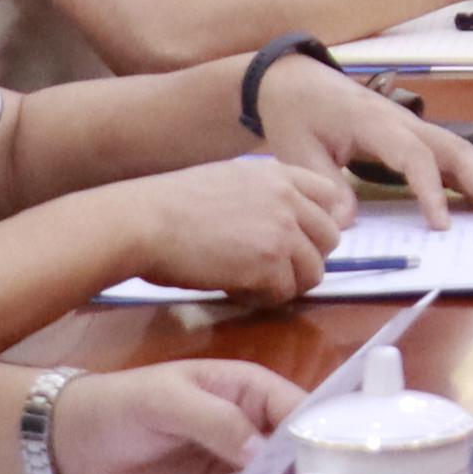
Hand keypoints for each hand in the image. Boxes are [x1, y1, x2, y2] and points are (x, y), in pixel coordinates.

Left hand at [48, 356, 300, 473]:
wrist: (69, 446)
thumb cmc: (120, 406)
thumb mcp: (166, 401)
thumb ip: (216, 420)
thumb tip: (264, 453)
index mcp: (249, 391)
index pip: (299, 409)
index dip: (317, 434)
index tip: (331, 466)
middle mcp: (253, 429)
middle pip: (296, 453)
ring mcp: (236, 469)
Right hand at [113, 153, 351, 306]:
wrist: (143, 222)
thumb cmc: (168, 205)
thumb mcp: (226, 180)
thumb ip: (261, 195)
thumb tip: (276, 221)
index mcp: (277, 174)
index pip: (329, 197)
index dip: (317, 223)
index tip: (298, 241)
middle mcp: (288, 198)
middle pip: (329, 238)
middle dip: (306, 258)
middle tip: (274, 270)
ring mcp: (282, 231)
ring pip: (313, 270)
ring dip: (287, 283)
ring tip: (255, 285)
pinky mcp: (269, 263)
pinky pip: (285, 292)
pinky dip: (265, 299)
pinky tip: (239, 292)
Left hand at [256, 57, 472, 227]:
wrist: (295, 82)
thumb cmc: (298, 115)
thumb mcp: (299, 152)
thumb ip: (326, 186)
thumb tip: (348, 223)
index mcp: (376, 124)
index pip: (415, 157)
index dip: (431, 191)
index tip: (440, 225)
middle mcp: (404, 122)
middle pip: (454, 148)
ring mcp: (411, 126)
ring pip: (459, 149)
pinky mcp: (411, 134)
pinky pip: (448, 154)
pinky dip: (471, 175)